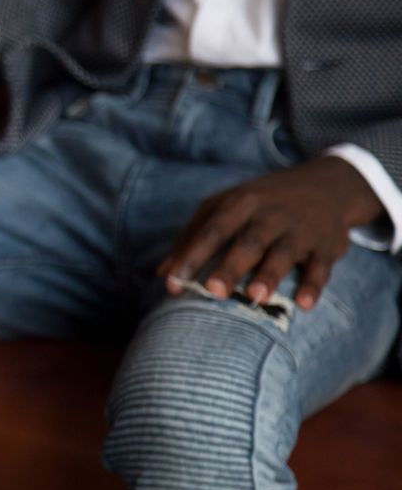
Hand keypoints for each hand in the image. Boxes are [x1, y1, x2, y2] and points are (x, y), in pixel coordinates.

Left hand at [158, 156, 383, 309]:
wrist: (326, 184)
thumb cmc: (260, 202)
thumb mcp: (225, 207)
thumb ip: (193, 236)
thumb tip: (162, 273)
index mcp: (240, 203)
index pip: (212, 230)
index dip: (191, 256)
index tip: (172, 282)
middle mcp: (270, 215)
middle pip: (247, 242)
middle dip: (230, 266)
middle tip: (212, 291)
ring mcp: (300, 229)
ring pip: (284, 253)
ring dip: (270, 275)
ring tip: (255, 297)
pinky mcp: (327, 245)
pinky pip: (321, 266)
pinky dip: (313, 284)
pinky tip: (303, 305)